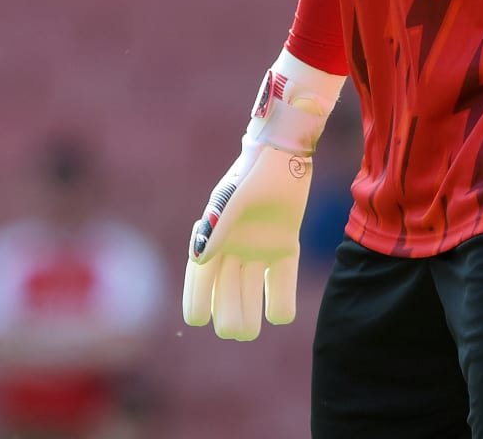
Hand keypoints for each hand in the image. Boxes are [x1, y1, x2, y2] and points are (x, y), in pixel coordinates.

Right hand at [183, 139, 313, 340]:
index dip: (195, 299)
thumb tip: (197, 259)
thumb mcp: (234, 198)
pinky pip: (281, 281)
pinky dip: (281, 300)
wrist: (287, 152)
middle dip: (227, 313)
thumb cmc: (254, 172)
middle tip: (234, 330)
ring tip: (250, 331)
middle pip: (226, 291)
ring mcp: (259, 249)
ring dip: (248, 313)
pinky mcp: (285, 247)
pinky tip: (280, 313)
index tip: (197, 320)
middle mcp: (235, 247)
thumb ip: (217, 226)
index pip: (200, 277)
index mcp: (214, 236)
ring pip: (250, 292)